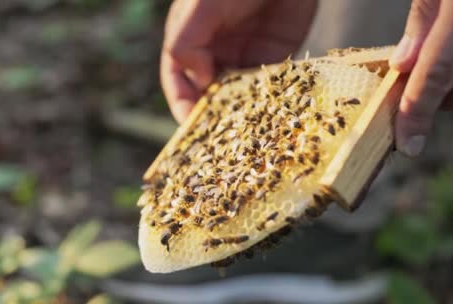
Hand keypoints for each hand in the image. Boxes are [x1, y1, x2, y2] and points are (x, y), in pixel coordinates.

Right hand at [161, 0, 316, 122]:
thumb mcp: (201, 7)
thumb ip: (188, 42)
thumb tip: (199, 82)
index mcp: (189, 43)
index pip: (179, 83)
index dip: (183, 106)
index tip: (192, 127)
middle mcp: (214, 56)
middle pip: (208, 96)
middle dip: (213, 118)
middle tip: (222, 141)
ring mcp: (243, 59)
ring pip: (238, 97)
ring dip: (242, 116)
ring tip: (249, 136)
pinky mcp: (272, 59)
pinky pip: (267, 87)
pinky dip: (269, 102)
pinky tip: (273, 116)